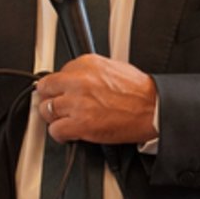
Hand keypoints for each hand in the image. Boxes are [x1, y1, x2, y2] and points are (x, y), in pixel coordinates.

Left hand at [34, 54, 158, 144]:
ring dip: (53, 117)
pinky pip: (55, 130)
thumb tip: (73, 79)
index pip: (56, 73)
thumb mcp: (111, 67)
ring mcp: (78, 103)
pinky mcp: (81, 124)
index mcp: (86, 64)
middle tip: (56, 106)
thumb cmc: (139, 92)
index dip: (58, 86)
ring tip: (63, 120)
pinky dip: (59, 134)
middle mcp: (79, 81)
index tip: (60, 92)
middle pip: (45, 89)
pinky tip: (68, 133)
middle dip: (49, 98)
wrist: (154, 109)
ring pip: (46, 110)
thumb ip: (87, 72)